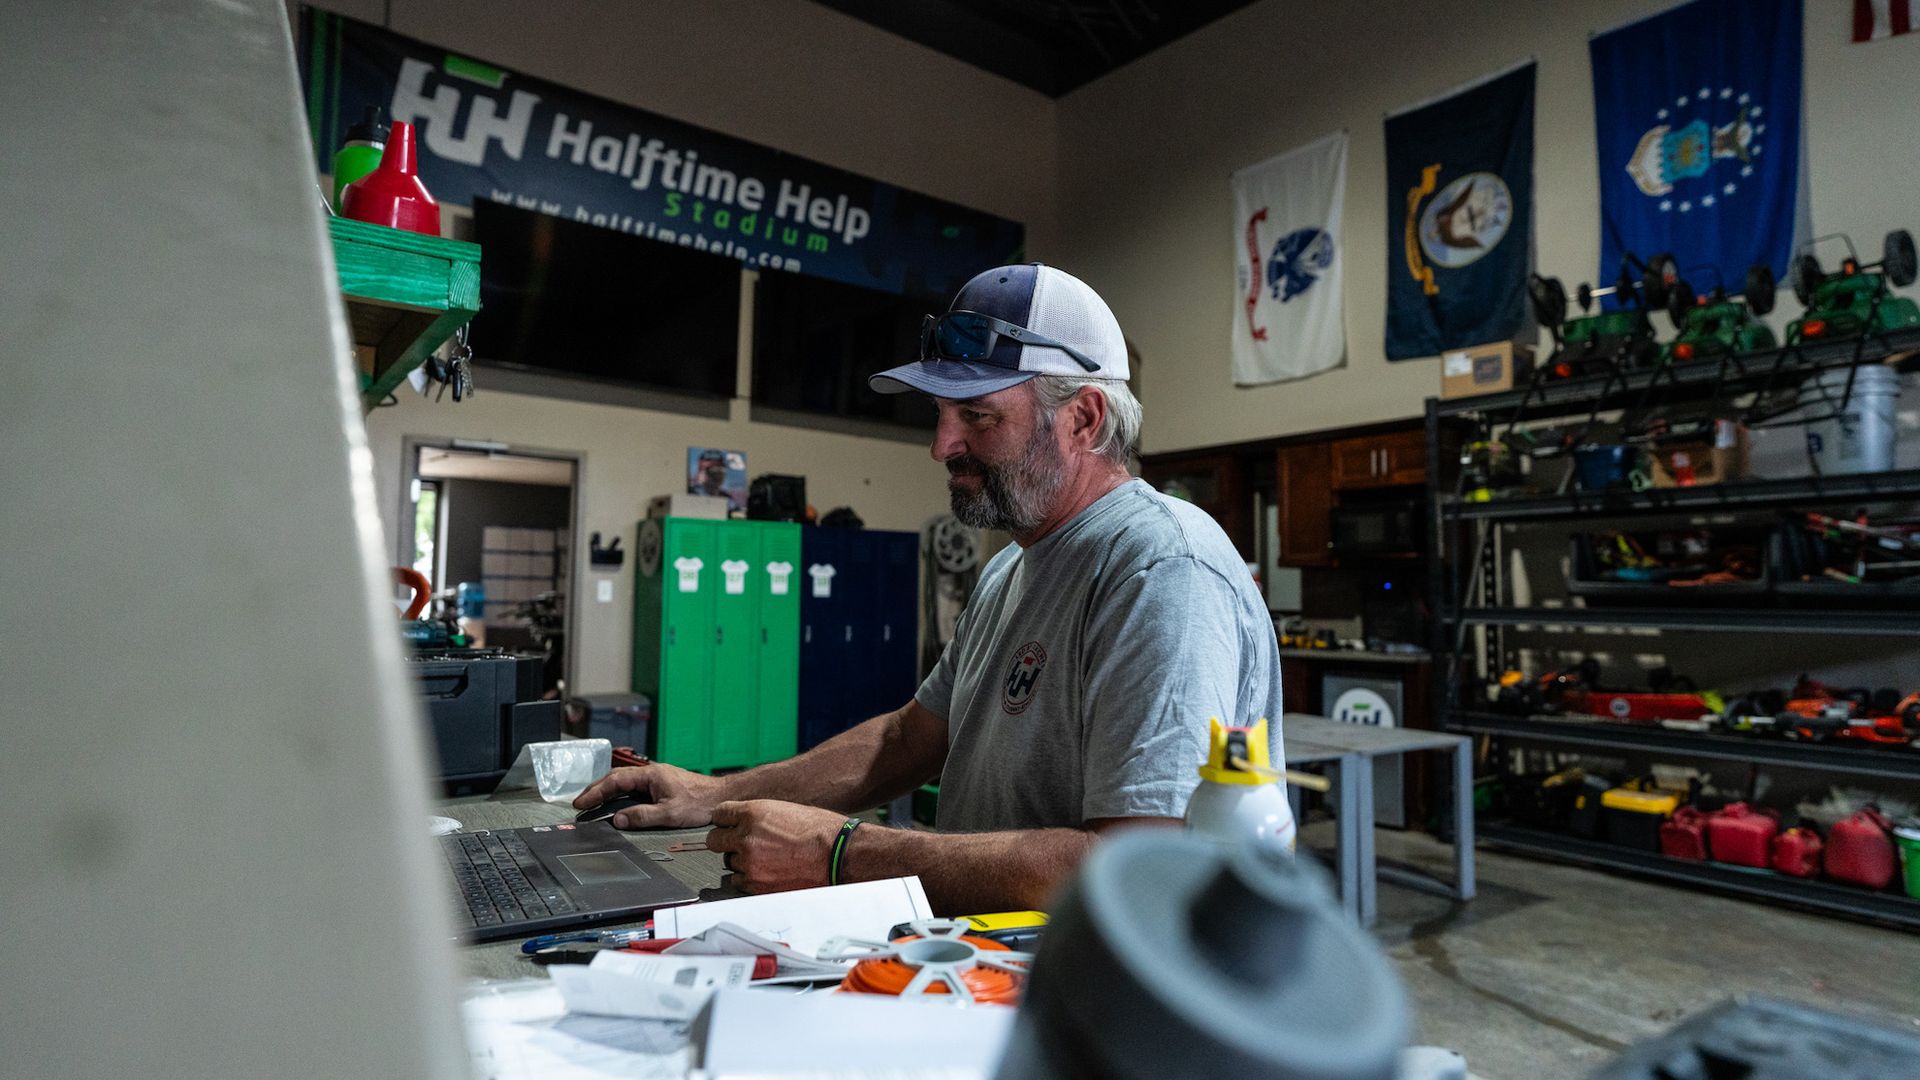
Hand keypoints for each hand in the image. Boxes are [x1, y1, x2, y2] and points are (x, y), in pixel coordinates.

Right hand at [572, 763, 728, 828]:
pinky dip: (619, 793)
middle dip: (596, 790)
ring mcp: (656, 777)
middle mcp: (651, 773)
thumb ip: (641, 816)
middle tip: (580, 803)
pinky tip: (616, 802)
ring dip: (607, 791)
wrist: (720, 797)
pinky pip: (633, 786)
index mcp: (650, 775)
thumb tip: (617, 819)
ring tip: (592, 802)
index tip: (580, 803)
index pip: (615, 781)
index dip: (595, 793)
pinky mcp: (661, 784)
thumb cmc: (700, 802)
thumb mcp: (669, 814)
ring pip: (624, 781)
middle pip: (616, 778)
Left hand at [704, 800, 848, 893]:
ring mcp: (749, 863)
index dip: (726, 820)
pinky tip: (765, 871)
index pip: (719, 814)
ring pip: (728, 862)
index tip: (729, 824)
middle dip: (726, 840)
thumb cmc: (821, 831)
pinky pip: (738, 881)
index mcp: (753, 813)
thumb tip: (744, 822)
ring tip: (764, 858)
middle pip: (714, 840)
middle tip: (742, 843)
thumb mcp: (786, 810)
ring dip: (740, 860)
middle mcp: (746, 837)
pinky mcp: (755, 884)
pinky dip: (747, 878)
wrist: (838, 854)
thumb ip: (759, 816)